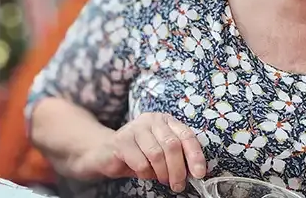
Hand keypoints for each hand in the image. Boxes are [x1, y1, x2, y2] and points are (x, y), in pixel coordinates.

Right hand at [79, 112, 206, 191]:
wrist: (106, 152)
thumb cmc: (138, 153)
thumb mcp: (161, 152)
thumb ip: (177, 156)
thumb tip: (195, 171)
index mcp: (166, 121)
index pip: (186, 135)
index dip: (195, 155)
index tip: (199, 173)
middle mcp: (152, 120)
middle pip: (172, 145)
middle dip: (178, 170)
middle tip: (178, 185)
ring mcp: (135, 128)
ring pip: (157, 154)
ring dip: (161, 173)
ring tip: (161, 179)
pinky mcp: (121, 140)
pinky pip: (140, 162)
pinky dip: (145, 173)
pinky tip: (142, 172)